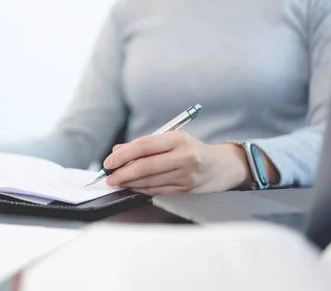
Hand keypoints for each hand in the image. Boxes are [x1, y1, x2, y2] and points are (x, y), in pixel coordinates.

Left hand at [103, 131, 250, 194]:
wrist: (221, 166)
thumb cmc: (191, 149)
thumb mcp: (171, 139)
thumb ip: (144, 144)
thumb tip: (117, 151)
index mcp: (179, 139)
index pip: (144, 145)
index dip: (123, 154)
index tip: (109, 161)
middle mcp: (184, 157)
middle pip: (145, 166)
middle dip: (122, 173)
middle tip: (109, 177)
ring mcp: (186, 176)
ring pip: (150, 181)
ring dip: (129, 183)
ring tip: (117, 181)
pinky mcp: (186, 190)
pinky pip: (157, 191)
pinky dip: (141, 189)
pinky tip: (132, 187)